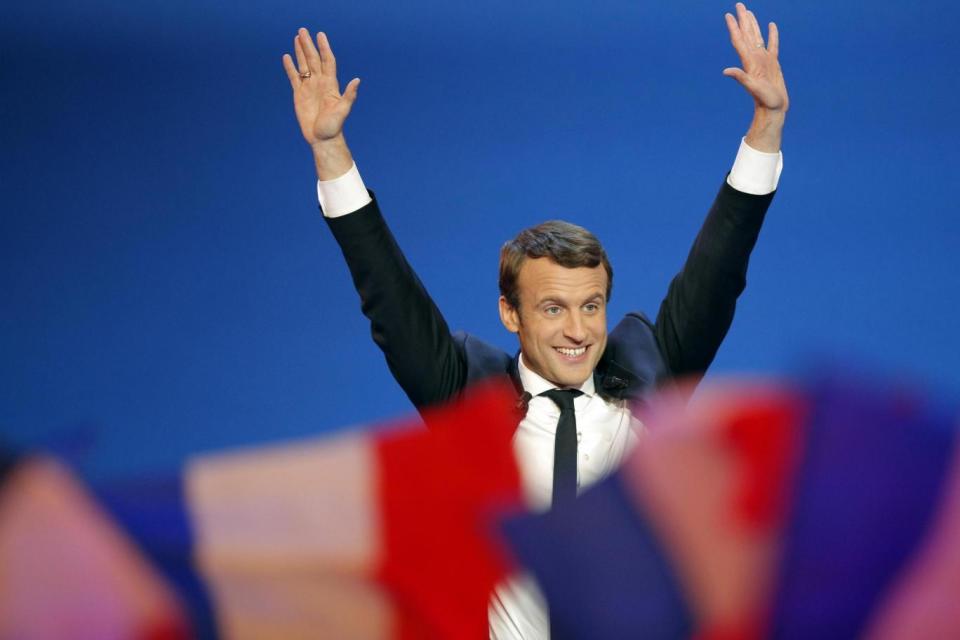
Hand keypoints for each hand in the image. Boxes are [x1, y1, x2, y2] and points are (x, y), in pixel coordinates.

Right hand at [282, 29, 359, 146]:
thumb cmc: (334, 127)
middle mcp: (320, 83)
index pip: (327, 61)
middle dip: (308, 45)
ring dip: (300, 52)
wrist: (323, 139)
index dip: (324, 48)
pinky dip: (290, 67)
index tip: (320, 35)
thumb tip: (357, 80)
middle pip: (314, 59)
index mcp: (330, 85)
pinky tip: (287, 57)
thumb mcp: (343, 110)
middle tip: (303, 30)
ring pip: (304, 65)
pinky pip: (294, 77)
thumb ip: (349, 95)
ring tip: (297, 38)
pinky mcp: (299, 95)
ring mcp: (309, 88)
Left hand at [722, 3, 788, 113]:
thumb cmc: (764, 101)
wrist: (773, 109)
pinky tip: (771, 25)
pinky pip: (773, 44)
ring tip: (748, 12)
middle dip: (742, 19)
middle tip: (738, 5)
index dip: (734, 27)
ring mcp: (764, 60)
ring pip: (757, 37)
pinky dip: (772, 34)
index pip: (739, 40)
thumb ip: (741, 78)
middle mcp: (754, 58)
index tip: (728, 15)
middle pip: (747, 34)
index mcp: (749, 61)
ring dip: (752, 24)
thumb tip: (726, 71)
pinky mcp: (773, 63)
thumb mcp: (752, 88)